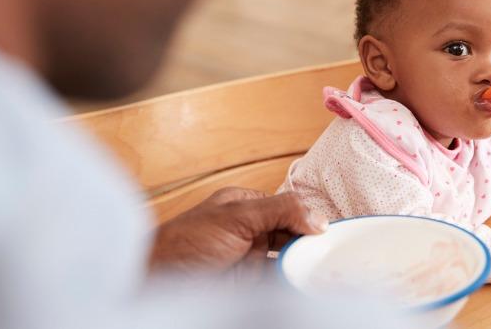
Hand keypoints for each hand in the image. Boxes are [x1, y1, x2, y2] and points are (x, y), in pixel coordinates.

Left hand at [150, 187, 327, 280]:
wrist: (158, 281)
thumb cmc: (184, 242)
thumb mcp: (237, 216)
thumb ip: (279, 210)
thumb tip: (317, 217)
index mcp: (246, 205)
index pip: (289, 208)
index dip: (310, 218)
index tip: (331, 230)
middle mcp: (250, 230)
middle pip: (292, 234)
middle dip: (311, 243)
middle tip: (332, 251)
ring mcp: (250, 259)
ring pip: (288, 260)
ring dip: (304, 263)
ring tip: (325, 268)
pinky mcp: (249, 285)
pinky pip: (278, 282)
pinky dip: (293, 283)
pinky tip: (307, 283)